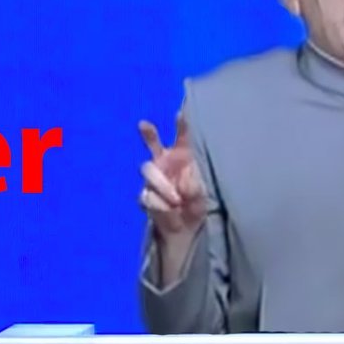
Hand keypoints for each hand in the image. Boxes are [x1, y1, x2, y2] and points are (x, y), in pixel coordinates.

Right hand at [138, 114, 205, 237]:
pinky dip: (161, 204)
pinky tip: (170, 209)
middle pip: (152, 144)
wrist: (183, 228)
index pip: (181, 138)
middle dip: (148, 133)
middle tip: (143, 124)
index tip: (179, 114)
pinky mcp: (144, 195)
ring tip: (177, 200)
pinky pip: (147, 195)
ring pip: (148, 170)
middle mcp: (164, 163)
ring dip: (163, 186)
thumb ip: (194, 186)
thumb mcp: (201, 195)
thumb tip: (183, 184)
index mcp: (181, 158)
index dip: (180, 126)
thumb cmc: (194, 205)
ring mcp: (151, 179)